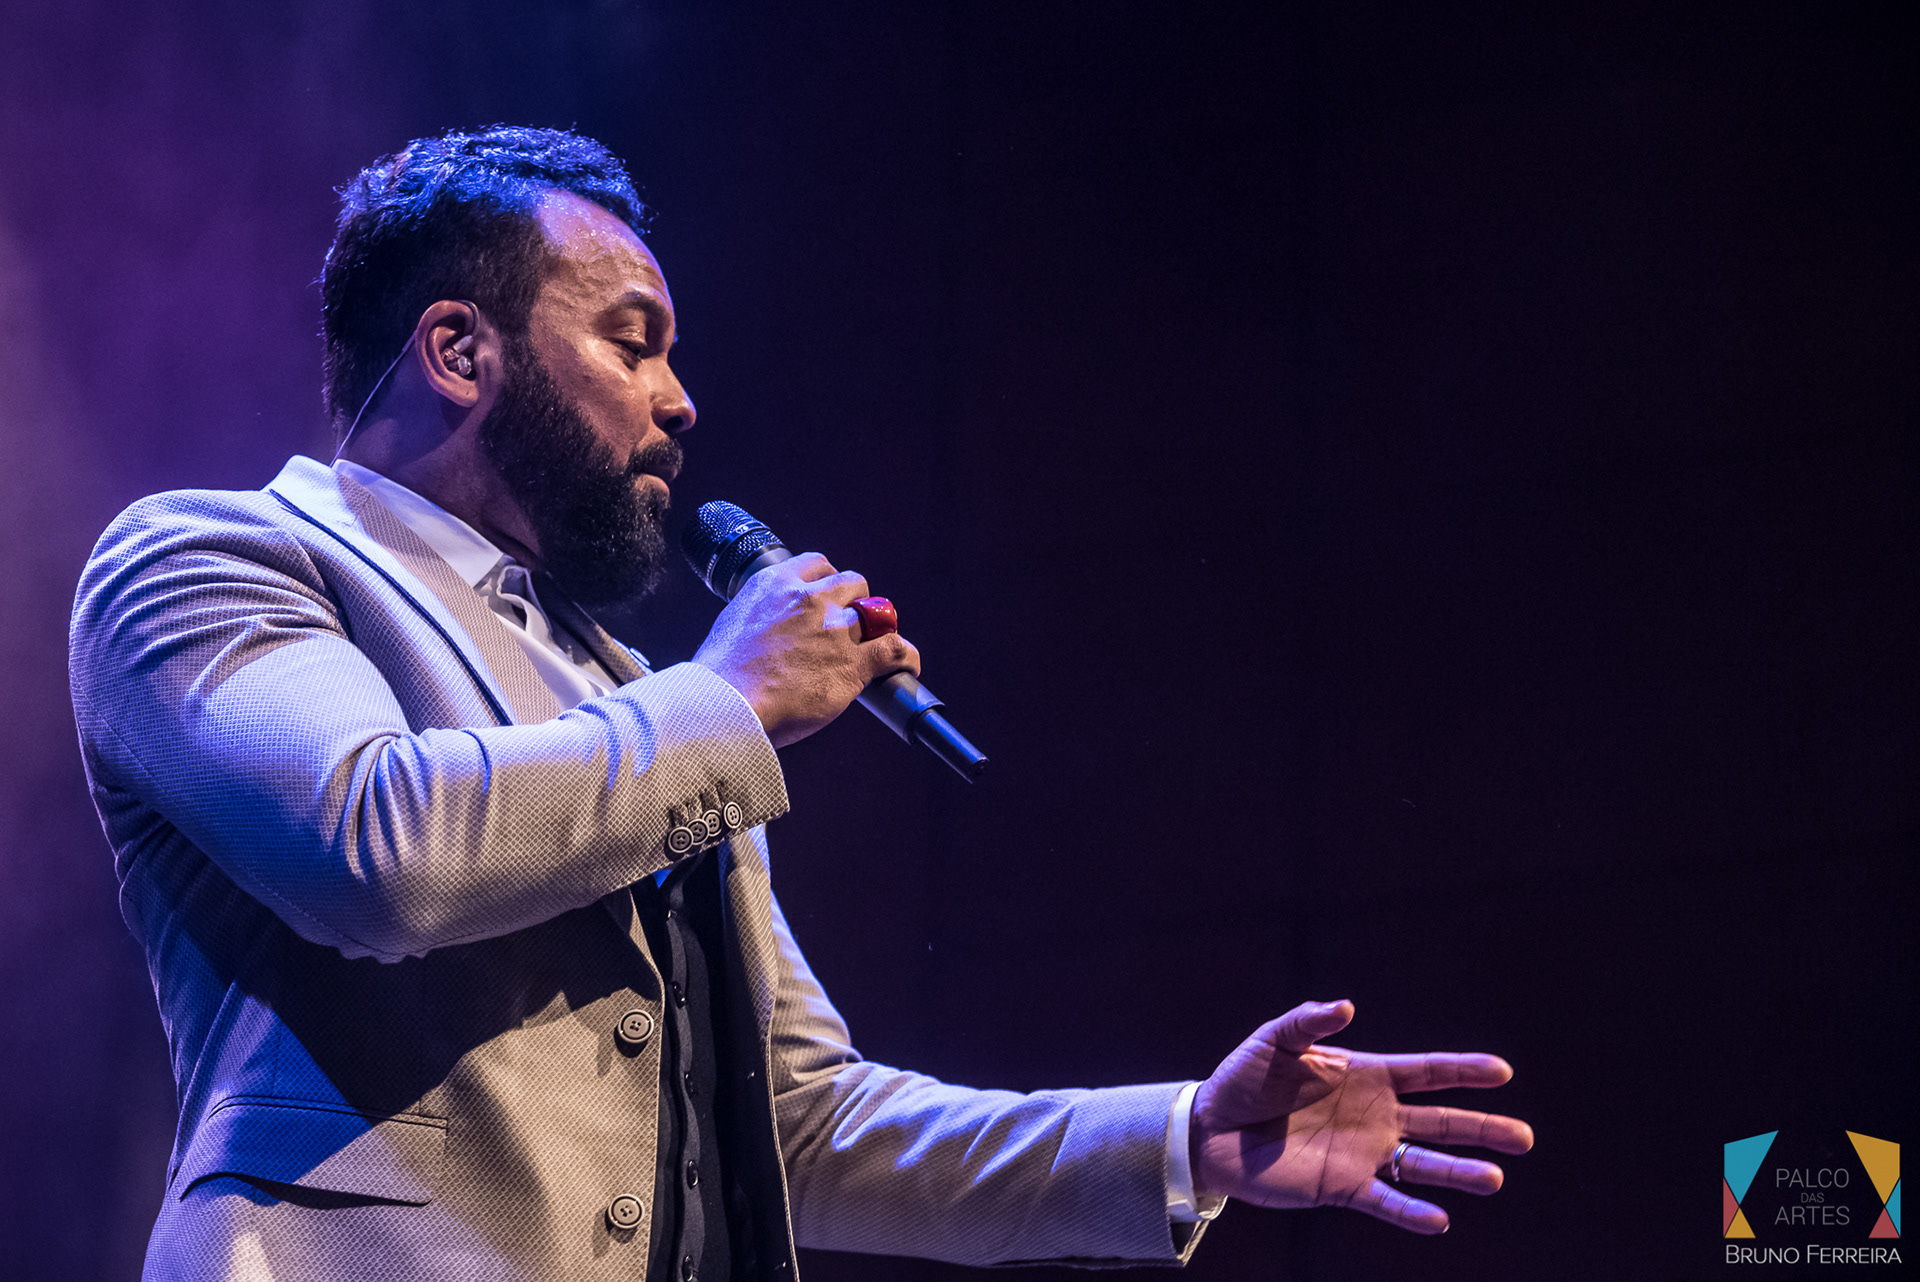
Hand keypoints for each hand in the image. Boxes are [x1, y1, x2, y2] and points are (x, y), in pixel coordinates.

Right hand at [692, 553, 919, 747]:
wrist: (725, 705)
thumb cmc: (721, 676)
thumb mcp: (735, 623)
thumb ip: (761, 617)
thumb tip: (770, 628)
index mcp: (775, 585)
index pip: (817, 565)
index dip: (828, 582)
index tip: (828, 598)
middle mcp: (808, 600)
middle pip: (852, 582)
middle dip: (855, 601)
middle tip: (848, 626)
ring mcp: (833, 630)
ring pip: (876, 613)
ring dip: (877, 628)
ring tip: (876, 645)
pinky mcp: (851, 663)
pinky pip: (894, 648)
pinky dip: (904, 655)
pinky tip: (904, 663)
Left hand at [1190, 1000, 1532, 1233]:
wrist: (1212, 1130)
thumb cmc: (1244, 1079)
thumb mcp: (1273, 1041)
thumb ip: (1309, 1022)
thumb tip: (1346, 1007)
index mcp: (1366, 1076)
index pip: (1426, 1072)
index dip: (1463, 1071)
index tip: (1502, 1071)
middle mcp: (1375, 1116)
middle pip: (1440, 1122)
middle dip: (1482, 1128)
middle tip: (1525, 1138)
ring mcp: (1363, 1153)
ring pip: (1423, 1165)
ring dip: (1458, 1173)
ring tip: (1494, 1179)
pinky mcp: (1342, 1187)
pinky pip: (1385, 1202)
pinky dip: (1412, 1213)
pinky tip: (1439, 1220)